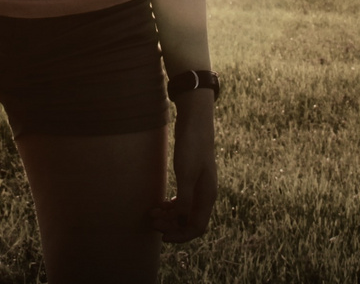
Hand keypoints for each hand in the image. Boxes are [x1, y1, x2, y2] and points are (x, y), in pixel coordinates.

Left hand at [150, 89, 216, 241]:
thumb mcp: (186, 173)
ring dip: (169, 216)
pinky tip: (160, 204)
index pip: (197, 227)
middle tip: (152, 222)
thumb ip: (185, 199)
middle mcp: (205, 195)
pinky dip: (171, 206)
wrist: (195, 123)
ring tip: (152, 213)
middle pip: (190, 222)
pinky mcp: (191, 179)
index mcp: (207, 196)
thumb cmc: (191, 147)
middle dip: (172, 225)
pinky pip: (183, 201)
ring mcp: (199, 187)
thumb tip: (181, 222)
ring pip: (185, 212)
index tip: (162, 236)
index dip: (180, 235)